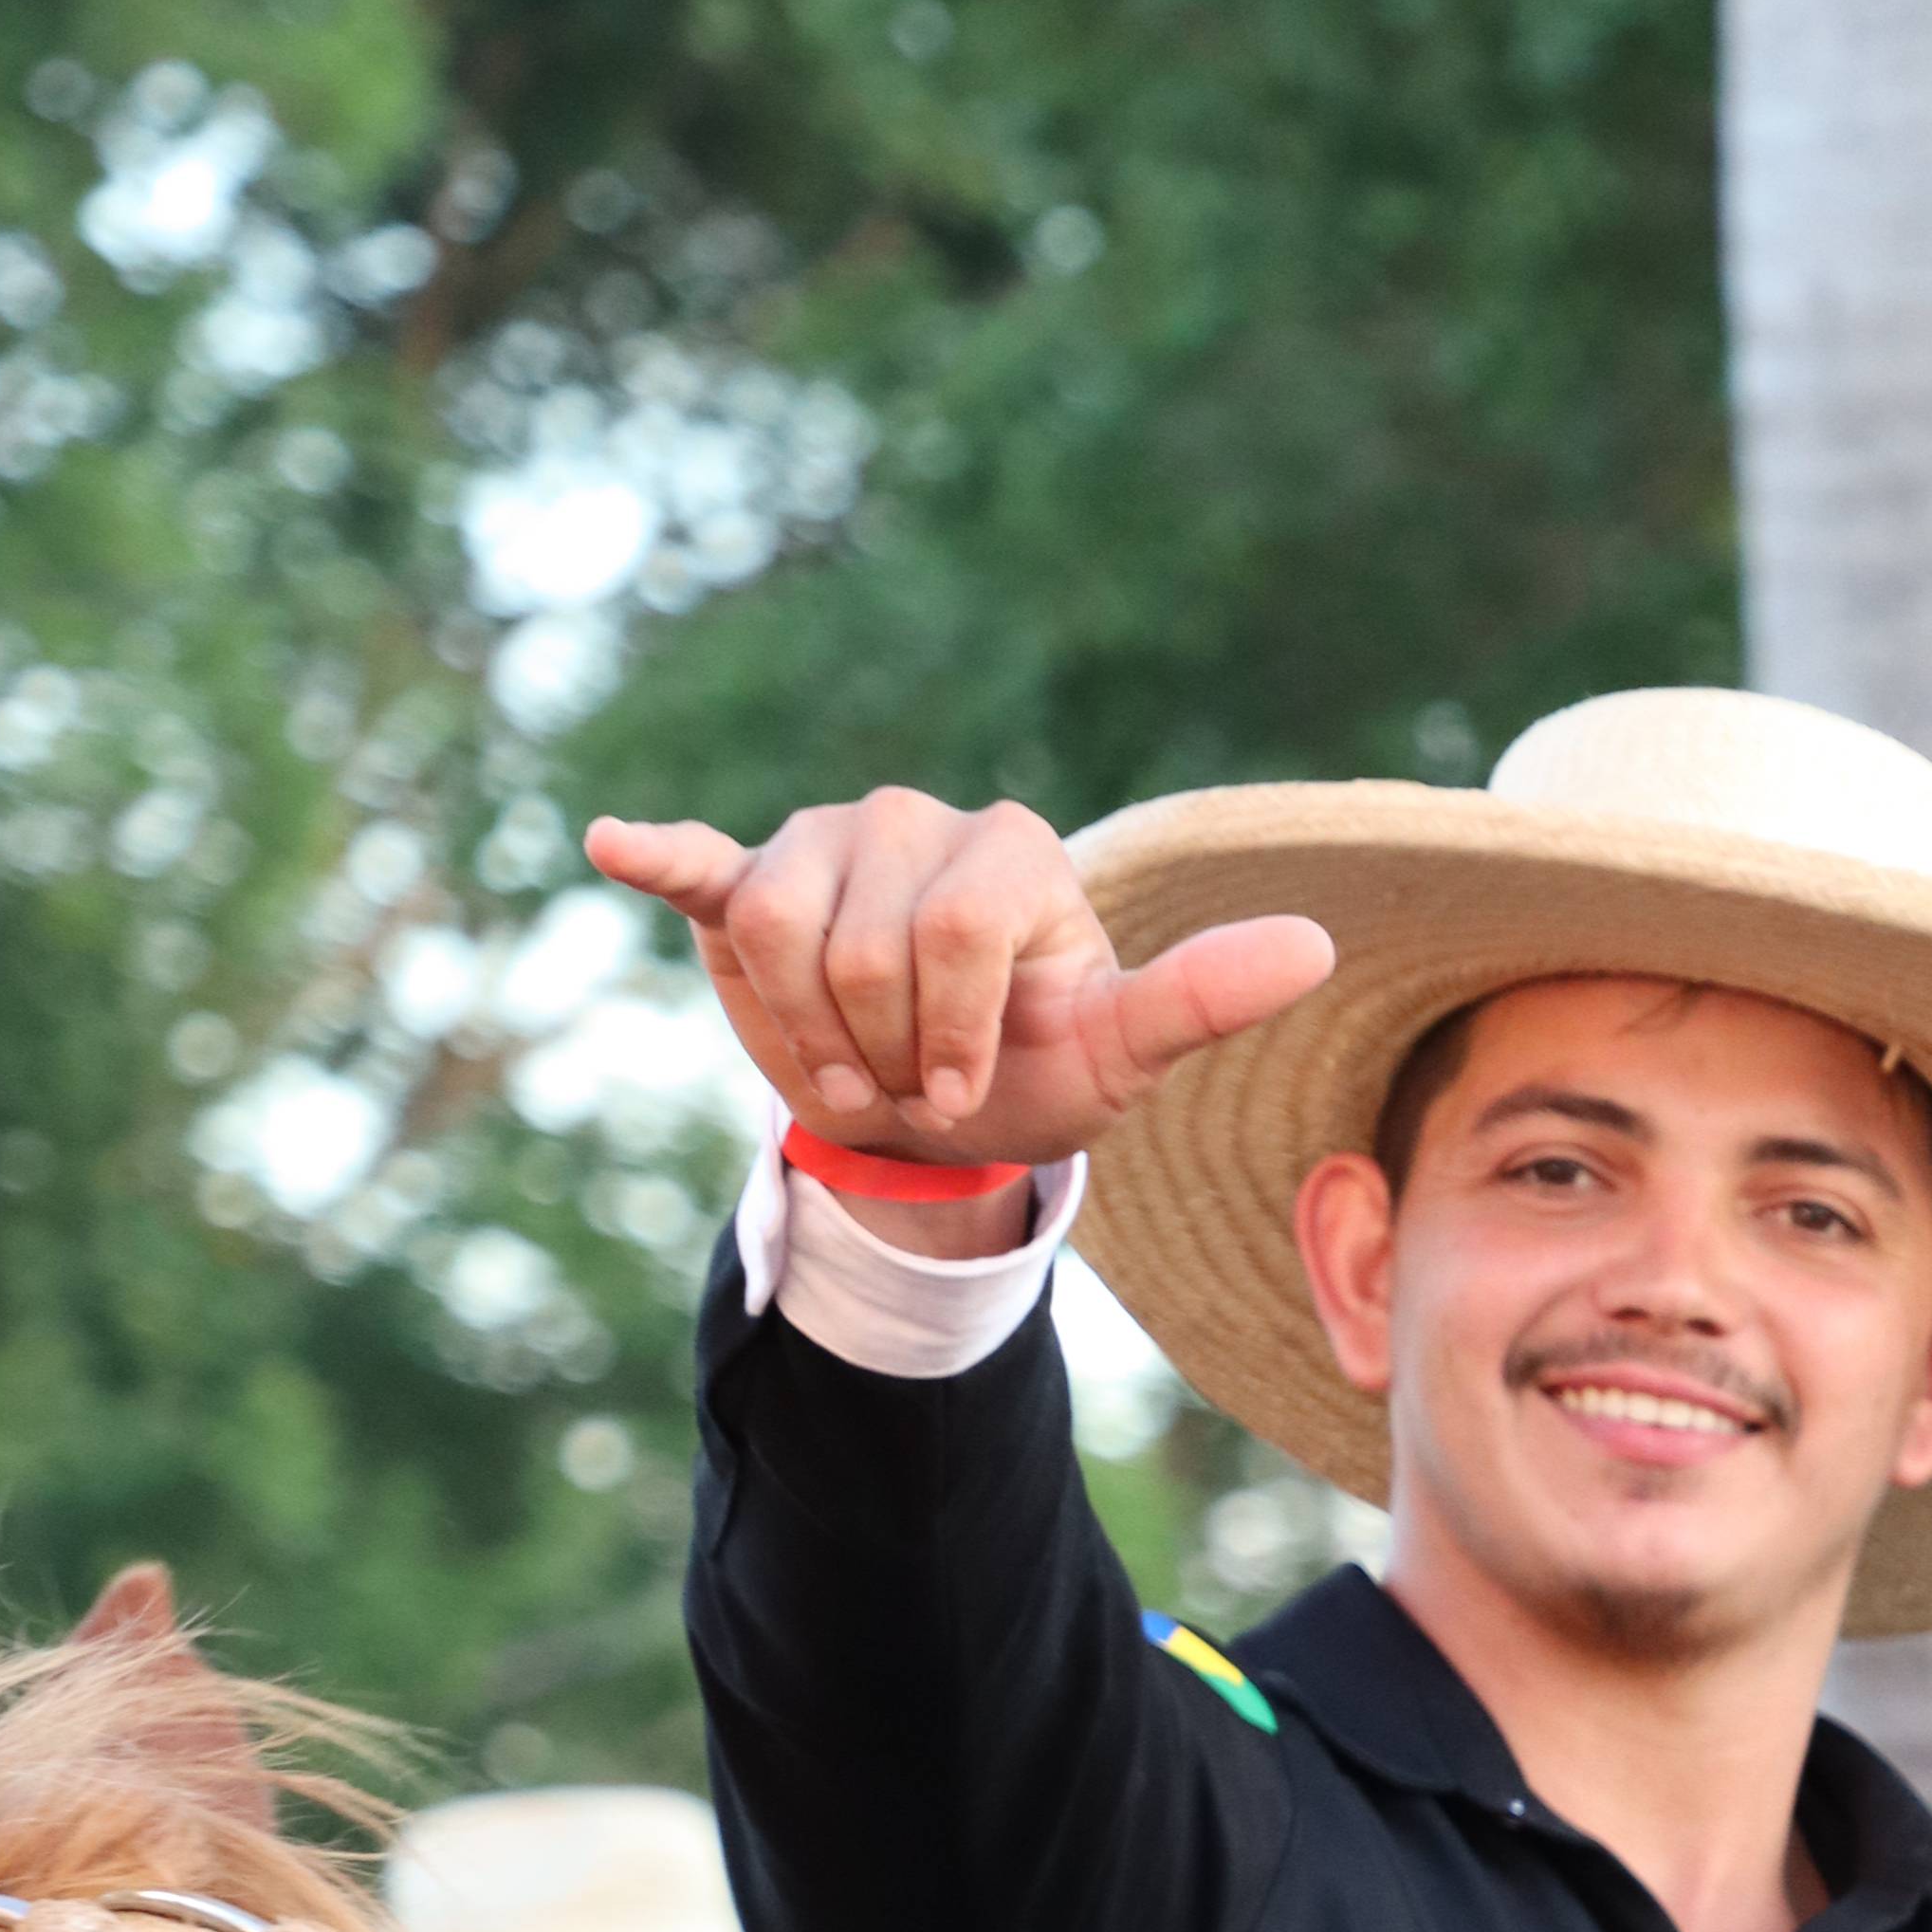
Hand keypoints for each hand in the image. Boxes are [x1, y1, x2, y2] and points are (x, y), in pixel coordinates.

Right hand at [585, 790, 1331, 1168]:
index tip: (963, 1087)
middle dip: (882, 1049)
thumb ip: (1201, 997)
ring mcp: (825, 841)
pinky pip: (703, 865)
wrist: (941, 1109)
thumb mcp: (1119, 1053)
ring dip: (811, 1034)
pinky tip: (615, 843)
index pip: (953, 936)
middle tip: (907, 1078)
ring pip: (782, 934)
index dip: (948, 1036)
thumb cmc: (1037, 1070)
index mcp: (1010, 849)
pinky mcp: (746, 879)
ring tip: (849, 1058)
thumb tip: (1316, 948)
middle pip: (865, 949)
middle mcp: (915, 821)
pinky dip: (658, 855)